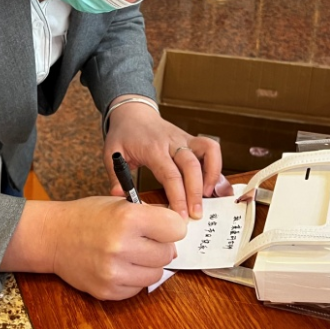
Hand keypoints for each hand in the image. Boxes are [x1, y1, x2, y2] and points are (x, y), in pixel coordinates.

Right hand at [48, 197, 185, 299]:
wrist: (53, 237)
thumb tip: (177, 233)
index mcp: (128, 219)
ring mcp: (114, 272)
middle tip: (145, 240)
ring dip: (149, 265)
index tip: (165, 227)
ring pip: (156, 274)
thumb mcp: (119, 204)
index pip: (176, 229)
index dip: (172, 227)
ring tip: (132, 253)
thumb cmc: (88, 216)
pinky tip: (120, 266)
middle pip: (168, 254)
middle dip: (161, 246)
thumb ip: (150, 216)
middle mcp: (122, 246)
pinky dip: (134, 279)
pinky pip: (138, 289)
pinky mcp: (107, 291)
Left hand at [104, 98, 232, 219]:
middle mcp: (172, 142)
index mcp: (153, 148)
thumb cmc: (124, 134)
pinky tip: (215, 185)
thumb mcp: (111, 153)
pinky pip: (211, 149)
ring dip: (213, 175)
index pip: (170, 174)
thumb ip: (116, 175)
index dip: (178, 197)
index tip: (180, 216)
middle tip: (197, 215)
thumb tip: (119, 196)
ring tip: (210, 197)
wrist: (134, 112)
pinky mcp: (192, 140)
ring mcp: (185, 139)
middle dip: (196, 193)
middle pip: (192, 166)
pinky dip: (217, 167)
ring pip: (208, 151)